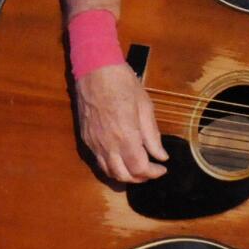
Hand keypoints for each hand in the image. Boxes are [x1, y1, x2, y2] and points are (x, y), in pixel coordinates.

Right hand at [75, 63, 168, 182]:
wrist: (95, 70)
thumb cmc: (123, 84)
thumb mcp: (145, 106)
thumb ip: (152, 135)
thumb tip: (161, 156)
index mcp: (125, 136)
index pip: (139, 167)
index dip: (153, 173)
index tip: (162, 168)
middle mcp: (107, 144)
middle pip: (123, 175)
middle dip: (140, 178)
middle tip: (152, 171)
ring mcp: (94, 143)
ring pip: (108, 171)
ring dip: (124, 175)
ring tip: (138, 168)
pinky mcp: (86, 139)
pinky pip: (98, 161)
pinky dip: (111, 167)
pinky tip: (122, 159)